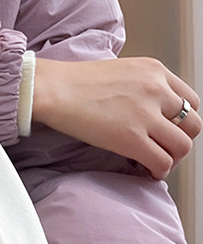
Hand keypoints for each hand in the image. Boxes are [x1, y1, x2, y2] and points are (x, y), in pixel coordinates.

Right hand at [32, 57, 201, 179]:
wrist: (54, 89)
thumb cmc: (75, 82)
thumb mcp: (121, 71)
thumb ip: (140, 86)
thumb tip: (144, 110)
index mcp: (155, 71)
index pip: (190, 100)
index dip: (182, 122)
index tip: (169, 132)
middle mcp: (157, 90)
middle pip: (193, 124)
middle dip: (181, 142)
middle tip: (165, 151)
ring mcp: (146, 114)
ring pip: (182, 146)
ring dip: (173, 160)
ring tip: (156, 164)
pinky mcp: (132, 138)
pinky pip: (162, 162)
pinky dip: (158, 172)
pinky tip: (147, 172)